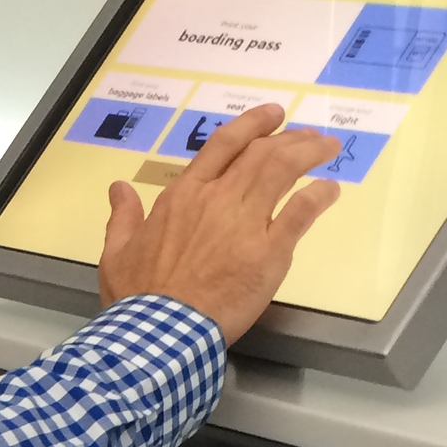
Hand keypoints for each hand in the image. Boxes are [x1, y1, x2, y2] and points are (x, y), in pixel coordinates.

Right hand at [97, 103, 340, 342]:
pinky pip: (300, 213)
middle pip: (262, 152)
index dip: (253, 124)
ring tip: (328, 149)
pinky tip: (330, 190)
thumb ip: (123, 217)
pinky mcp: (269, 252)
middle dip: (291, 138)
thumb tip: (118, 188)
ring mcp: (246, 223)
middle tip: (310, 136)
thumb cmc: (137, 297)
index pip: (224, 145)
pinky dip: (318, 197)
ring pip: (284, 171)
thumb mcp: (117, 251)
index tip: (274, 114)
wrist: (160, 332)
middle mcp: (218, 199)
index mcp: (184, 195)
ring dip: (310, 154)